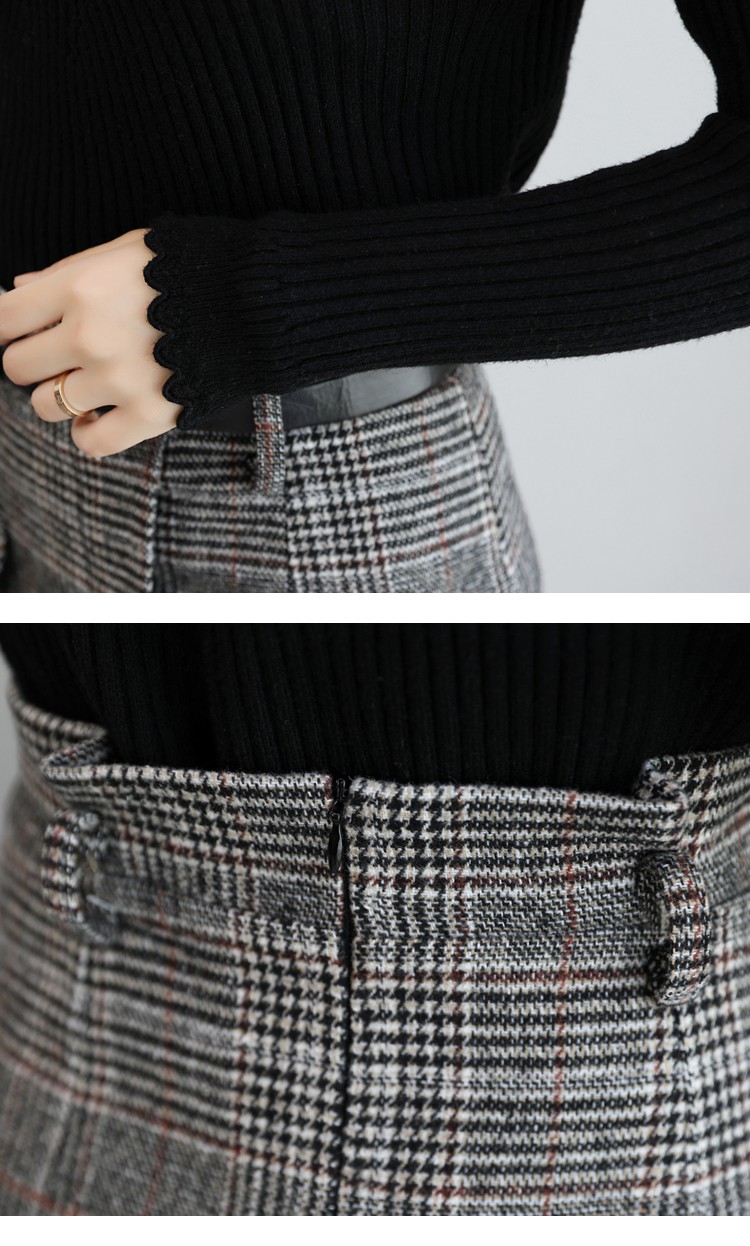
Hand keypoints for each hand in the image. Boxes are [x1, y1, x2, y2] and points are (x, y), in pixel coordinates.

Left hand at [0, 228, 180, 456]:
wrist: (256, 302)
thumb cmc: (189, 267)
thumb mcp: (125, 250)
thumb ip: (69, 271)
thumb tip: (18, 289)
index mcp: (79, 288)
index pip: (4, 319)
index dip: (6, 327)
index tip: (22, 330)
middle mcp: (90, 336)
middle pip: (18, 367)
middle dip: (31, 362)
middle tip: (56, 357)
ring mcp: (117, 380)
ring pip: (46, 406)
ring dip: (58, 397)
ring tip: (83, 385)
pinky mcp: (148, 415)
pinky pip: (91, 443)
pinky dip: (88, 433)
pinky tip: (98, 418)